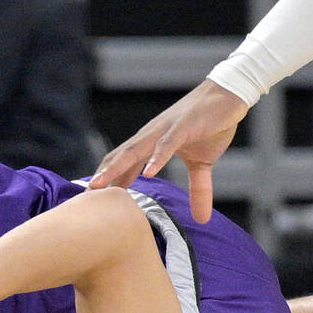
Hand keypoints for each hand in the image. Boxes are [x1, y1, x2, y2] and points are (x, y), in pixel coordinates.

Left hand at [90, 79, 249, 222]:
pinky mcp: (184, 126)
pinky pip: (167, 144)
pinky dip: (156, 158)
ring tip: (100, 186)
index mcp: (152, 144)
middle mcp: (152, 136)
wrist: (229, 94)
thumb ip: (199, 189)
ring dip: (117, 168)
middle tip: (83, 198)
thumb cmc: (210, 124)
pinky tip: (148, 173)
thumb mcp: (203, 163)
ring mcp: (166, 130)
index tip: (91, 201)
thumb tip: (202, 219)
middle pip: (120, 158)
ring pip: (136, 151)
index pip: (123, 164)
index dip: (108, 181)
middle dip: (102, 178)